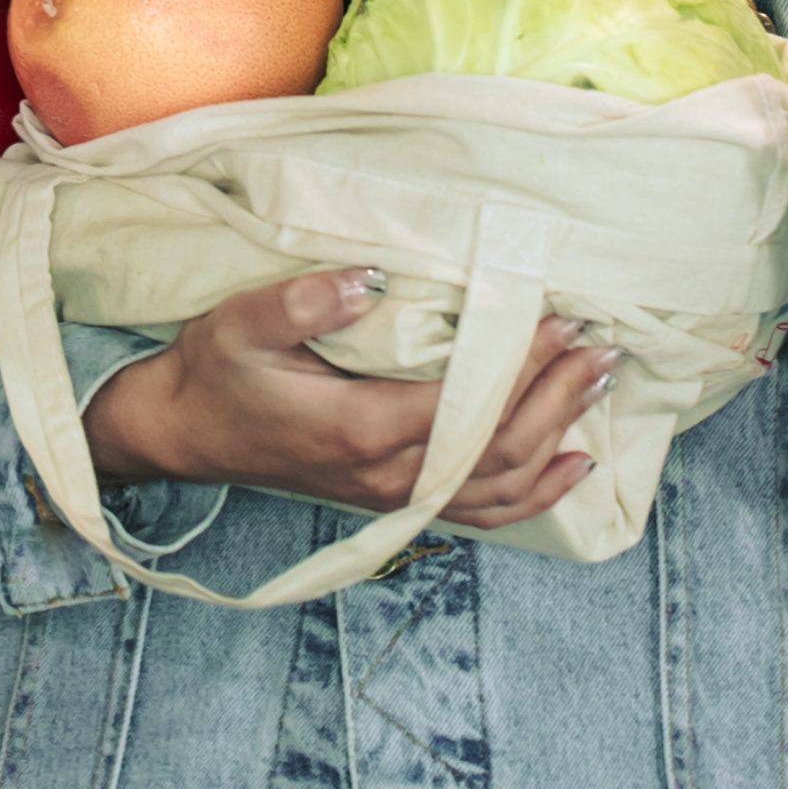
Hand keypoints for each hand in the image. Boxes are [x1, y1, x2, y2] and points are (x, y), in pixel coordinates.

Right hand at [81, 268, 616, 529]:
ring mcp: (395, 496)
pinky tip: (572, 464)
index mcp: (360, 427)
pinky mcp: (396, 499)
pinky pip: (482, 510)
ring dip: (559, 434)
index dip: (522, 365)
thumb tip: (368, 278)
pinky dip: (536, 492)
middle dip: (558, 395)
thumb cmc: (217, 371)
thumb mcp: (243, 322)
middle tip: (601, 346)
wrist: (186, 431)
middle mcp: (389, 474)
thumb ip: (305, 300)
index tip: (562, 320)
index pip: (466, 401)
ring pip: (501, 483)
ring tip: (600, 384)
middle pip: (500, 446)